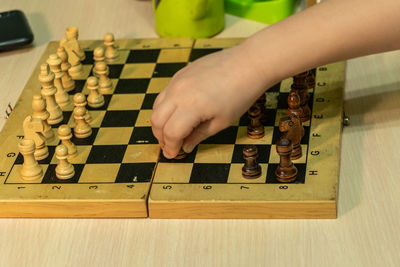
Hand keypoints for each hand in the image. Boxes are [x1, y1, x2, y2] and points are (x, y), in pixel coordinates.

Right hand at [151, 43, 269, 157]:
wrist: (248, 63)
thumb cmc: (240, 94)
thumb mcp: (221, 122)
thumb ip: (199, 135)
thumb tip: (186, 146)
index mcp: (191, 107)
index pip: (171, 133)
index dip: (171, 147)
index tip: (174, 155)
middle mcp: (179, 92)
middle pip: (157, 120)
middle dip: (161, 137)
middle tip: (170, 146)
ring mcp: (177, 80)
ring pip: (157, 106)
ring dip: (160, 122)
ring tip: (171, 131)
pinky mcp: (180, 73)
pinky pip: (165, 93)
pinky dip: (165, 107)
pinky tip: (177, 114)